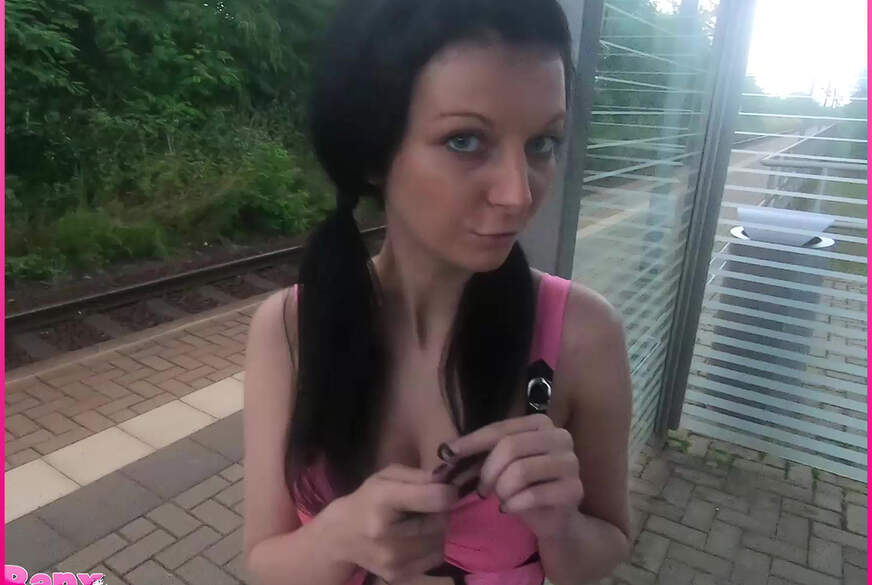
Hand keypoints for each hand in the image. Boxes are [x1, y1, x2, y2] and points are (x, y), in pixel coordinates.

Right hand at [325, 464, 457, 582]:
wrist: (340, 536)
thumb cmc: (368, 499)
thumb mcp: (388, 476)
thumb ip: (419, 475)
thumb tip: (447, 482)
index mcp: (384, 501)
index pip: (435, 499)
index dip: (447, 492)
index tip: (445, 489)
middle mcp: (387, 535)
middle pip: (440, 523)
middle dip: (440, 512)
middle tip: (426, 507)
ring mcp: (392, 560)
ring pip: (440, 542)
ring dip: (436, 531)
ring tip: (418, 524)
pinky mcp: (397, 575)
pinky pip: (434, 558)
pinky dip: (431, 547)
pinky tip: (415, 539)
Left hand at [440, 413, 583, 538]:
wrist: (555, 518)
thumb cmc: (524, 485)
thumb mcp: (500, 464)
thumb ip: (479, 452)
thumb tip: (445, 450)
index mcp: (542, 423)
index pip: (500, 428)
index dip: (471, 441)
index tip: (447, 454)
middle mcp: (561, 437)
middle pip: (510, 447)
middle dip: (488, 471)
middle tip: (482, 489)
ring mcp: (571, 463)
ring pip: (520, 471)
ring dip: (501, 490)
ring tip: (500, 498)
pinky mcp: (574, 490)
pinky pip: (533, 495)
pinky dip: (513, 505)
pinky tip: (509, 509)